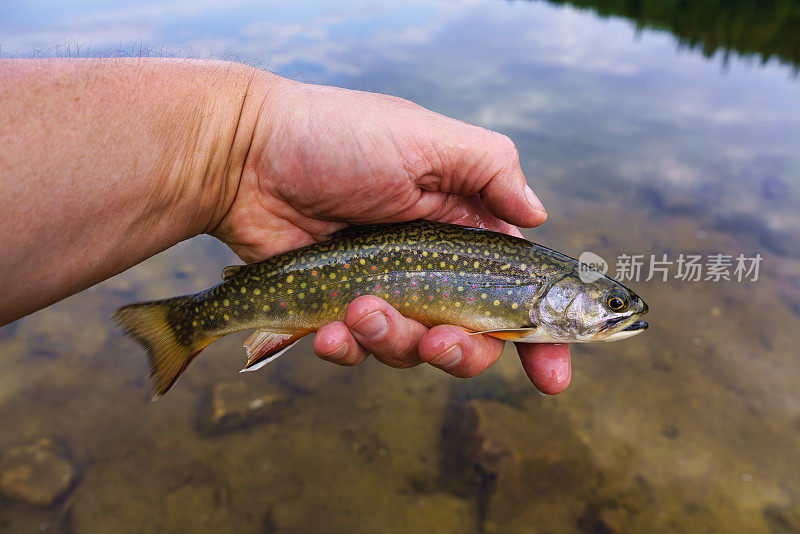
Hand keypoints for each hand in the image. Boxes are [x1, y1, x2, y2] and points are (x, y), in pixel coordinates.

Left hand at [211, 77, 570, 393]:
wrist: (244, 156)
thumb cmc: (336, 137)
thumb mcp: (425, 137)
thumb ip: (492, 168)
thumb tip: (538, 215)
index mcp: (461, 227)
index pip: (517, 292)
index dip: (541, 337)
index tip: (554, 378)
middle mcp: (430, 267)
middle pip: (472, 339)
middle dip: (460, 351)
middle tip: (439, 338)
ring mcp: (384, 292)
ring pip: (413, 351)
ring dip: (394, 340)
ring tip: (359, 308)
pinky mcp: (337, 311)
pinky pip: (356, 352)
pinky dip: (346, 348)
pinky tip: (327, 328)